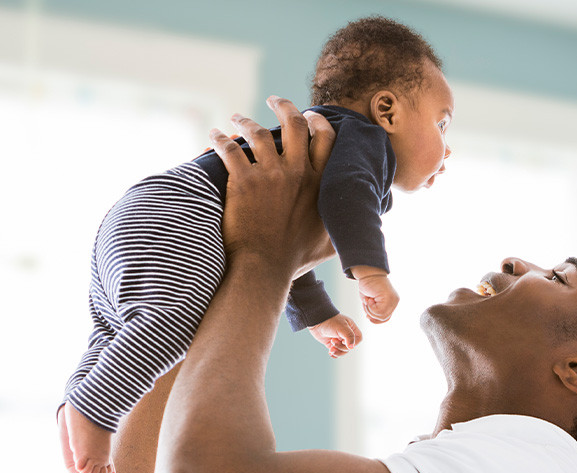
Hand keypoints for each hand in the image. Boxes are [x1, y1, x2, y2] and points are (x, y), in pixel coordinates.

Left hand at [210, 96, 336, 278]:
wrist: (265, 269)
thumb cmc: (296, 260)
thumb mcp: (330, 243)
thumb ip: (345, 229)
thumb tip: (364, 229)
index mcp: (320, 182)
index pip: (325, 139)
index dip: (317, 122)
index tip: (309, 115)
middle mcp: (298, 172)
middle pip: (295, 125)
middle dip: (285, 106)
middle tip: (275, 100)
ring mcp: (270, 175)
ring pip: (258, 132)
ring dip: (246, 121)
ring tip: (236, 117)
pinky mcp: (243, 181)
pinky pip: (229, 149)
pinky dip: (219, 139)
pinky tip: (213, 136)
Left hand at [308, 314, 362, 357]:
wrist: (316, 321)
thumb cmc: (330, 321)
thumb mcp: (341, 327)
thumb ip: (349, 336)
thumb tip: (351, 347)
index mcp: (351, 328)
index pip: (358, 339)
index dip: (352, 343)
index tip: (343, 340)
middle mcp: (346, 334)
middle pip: (349, 347)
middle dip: (341, 347)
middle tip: (333, 341)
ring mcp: (339, 339)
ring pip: (343, 351)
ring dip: (337, 352)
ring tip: (331, 348)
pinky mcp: (332, 343)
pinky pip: (336, 352)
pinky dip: (334, 354)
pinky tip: (330, 352)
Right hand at [358, 274, 399, 323]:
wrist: (368, 272)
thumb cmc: (368, 285)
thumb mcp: (371, 300)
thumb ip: (374, 309)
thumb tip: (371, 319)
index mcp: (392, 302)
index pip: (386, 317)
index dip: (376, 319)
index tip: (367, 316)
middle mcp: (394, 301)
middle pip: (384, 318)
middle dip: (372, 314)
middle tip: (366, 305)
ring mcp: (393, 299)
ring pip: (381, 316)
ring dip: (370, 310)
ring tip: (367, 300)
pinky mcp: (389, 298)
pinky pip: (379, 311)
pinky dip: (370, 308)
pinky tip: (368, 299)